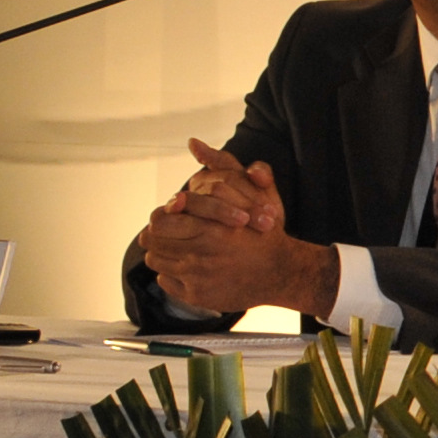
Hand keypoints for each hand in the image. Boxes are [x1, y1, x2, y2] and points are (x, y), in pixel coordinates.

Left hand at [140, 143, 336, 321]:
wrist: (284, 272)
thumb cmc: (266, 232)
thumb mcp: (251, 190)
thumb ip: (222, 165)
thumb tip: (193, 142)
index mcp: (208, 227)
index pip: (159, 221)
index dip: (162, 218)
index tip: (171, 217)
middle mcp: (198, 253)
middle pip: (153, 241)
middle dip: (160, 236)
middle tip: (170, 234)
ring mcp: (196, 277)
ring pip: (157, 261)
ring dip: (165, 253)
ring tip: (181, 250)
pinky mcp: (196, 295)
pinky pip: (166, 281)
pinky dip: (172, 274)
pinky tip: (189, 268)